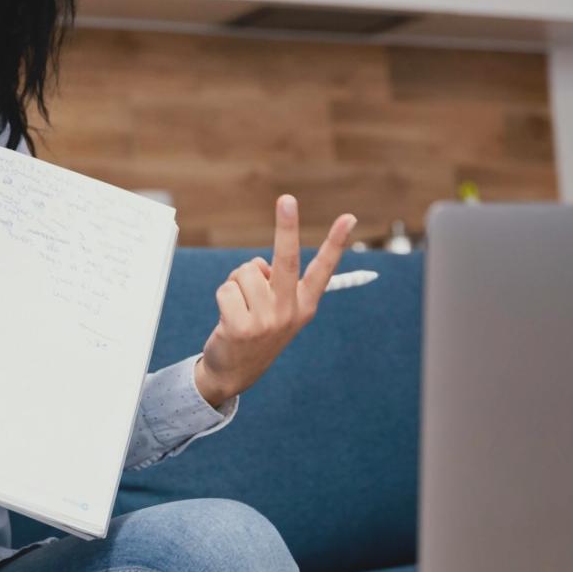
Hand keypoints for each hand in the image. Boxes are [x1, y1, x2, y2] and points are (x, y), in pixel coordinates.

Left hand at [194, 195, 357, 405]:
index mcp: (305, 305)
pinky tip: (227, 317)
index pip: (323, 269)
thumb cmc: (256, 330)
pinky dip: (223, 296)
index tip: (349, 217)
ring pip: (246, 272)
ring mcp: (266, 321)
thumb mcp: (276, 310)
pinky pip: (227, 288)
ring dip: (237, 281)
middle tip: (287, 198)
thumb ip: (274, 284)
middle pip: (287, 260)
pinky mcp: (241, 328)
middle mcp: (290, 312)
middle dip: (287, 227)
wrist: (234, 372)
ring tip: (240, 306)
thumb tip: (258, 265)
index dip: (336, 242)